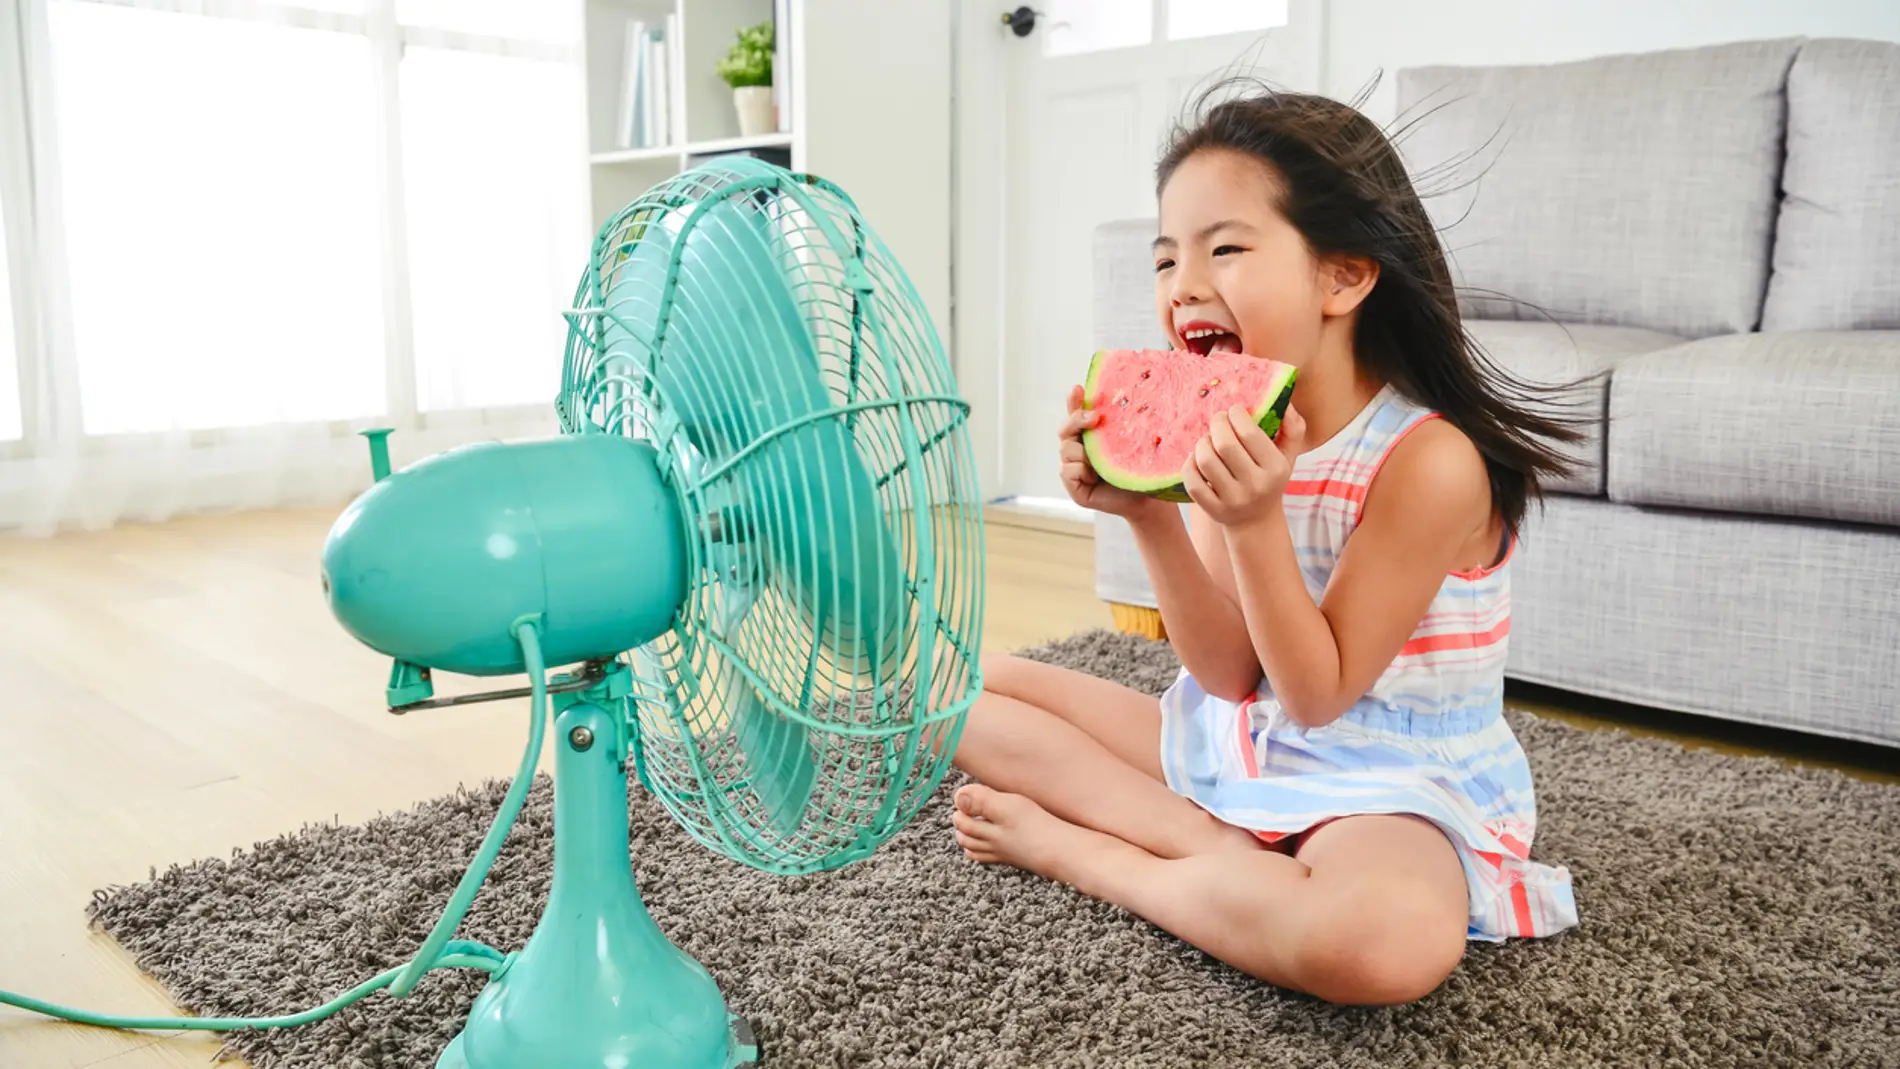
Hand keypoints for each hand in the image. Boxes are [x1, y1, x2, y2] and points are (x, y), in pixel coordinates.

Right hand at [1059, 385, 1167, 520]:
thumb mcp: (1128, 440)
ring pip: (1066, 450)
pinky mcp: (1074, 487)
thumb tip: (1115, 395)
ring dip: (1085, 453)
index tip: (1078, 389)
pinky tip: (1097, 478)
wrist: (1149, 499)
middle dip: (1078, 420)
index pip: (1075, 415)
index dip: (1074, 402)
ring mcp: (1074, 470)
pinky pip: (1069, 470)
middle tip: (1095, 417)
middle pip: (1065, 429)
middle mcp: (1078, 451)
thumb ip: (1117, 421)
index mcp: (1090, 437)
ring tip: (1104, 462)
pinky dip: (1082, 470)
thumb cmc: (1140, 469)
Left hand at [1182, 403, 1306, 528]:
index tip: (1233, 411)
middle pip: (1225, 445)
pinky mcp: (1213, 510)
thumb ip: (1293, 427)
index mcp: (1276, 469)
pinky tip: (1196, 458)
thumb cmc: (1270, 479)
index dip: (1236, 415)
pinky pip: (1192, 482)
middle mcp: (1256, 486)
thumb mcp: (1288, 456)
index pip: (1249, 433)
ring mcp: (1233, 500)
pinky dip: (1189, 465)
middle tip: (1217, 419)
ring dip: (1202, 443)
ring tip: (1208, 439)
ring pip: (1206, 461)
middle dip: (1217, 424)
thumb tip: (1285, 403)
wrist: (1256, 521)